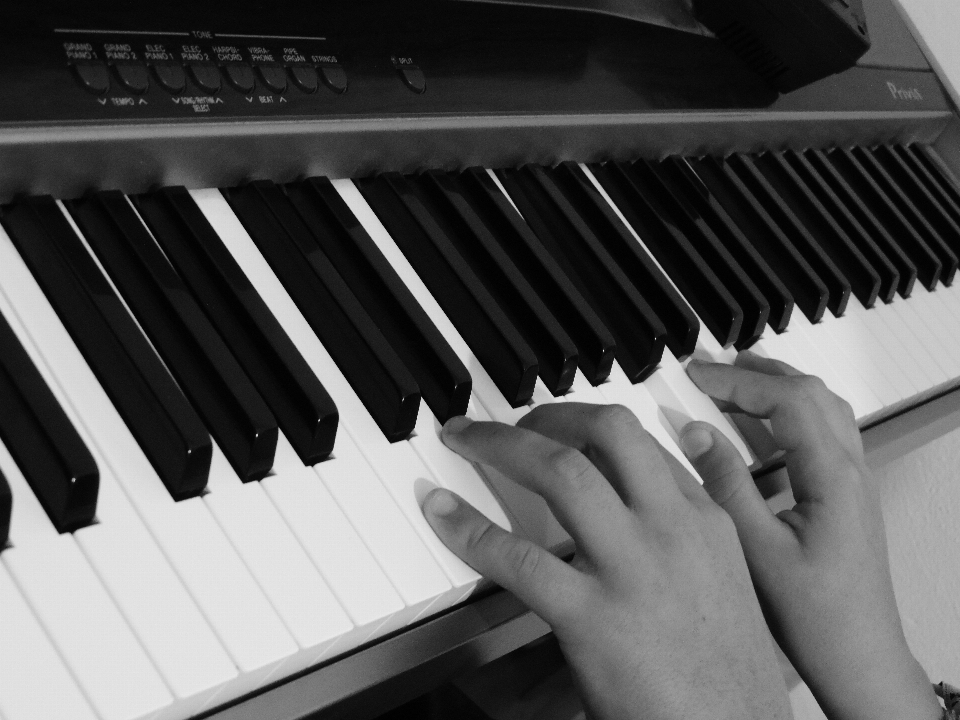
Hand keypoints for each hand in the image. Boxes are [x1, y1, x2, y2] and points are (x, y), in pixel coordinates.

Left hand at [421, 403, 792, 719]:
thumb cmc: (727, 674)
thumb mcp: (723, 582)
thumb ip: (682, 533)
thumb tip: (632, 505)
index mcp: (705, 523)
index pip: (644, 443)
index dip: (590, 423)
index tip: (559, 425)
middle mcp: (672, 530)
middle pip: (607, 432)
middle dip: (550, 412)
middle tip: (516, 421)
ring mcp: (632, 569)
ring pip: (559, 471)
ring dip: (500, 444)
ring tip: (467, 438)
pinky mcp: (592, 618)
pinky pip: (517, 556)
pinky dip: (469, 527)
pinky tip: (442, 511)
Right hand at [685, 351, 940, 719]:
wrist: (858, 658)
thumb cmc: (815, 618)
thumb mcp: (756, 550)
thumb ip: (725, 485)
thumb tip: (696, 433)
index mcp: (835, 478)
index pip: (788, 401)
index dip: (738, 380)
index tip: (695, 376)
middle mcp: (852, 471)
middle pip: (811, 393)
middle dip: (758, 372)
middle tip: (709, 369)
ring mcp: (854, 483)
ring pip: (822, 409)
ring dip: (778, 386)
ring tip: (734, 380)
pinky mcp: (846, 498)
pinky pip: (824, 433)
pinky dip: (789, 414)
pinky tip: (760, 427)